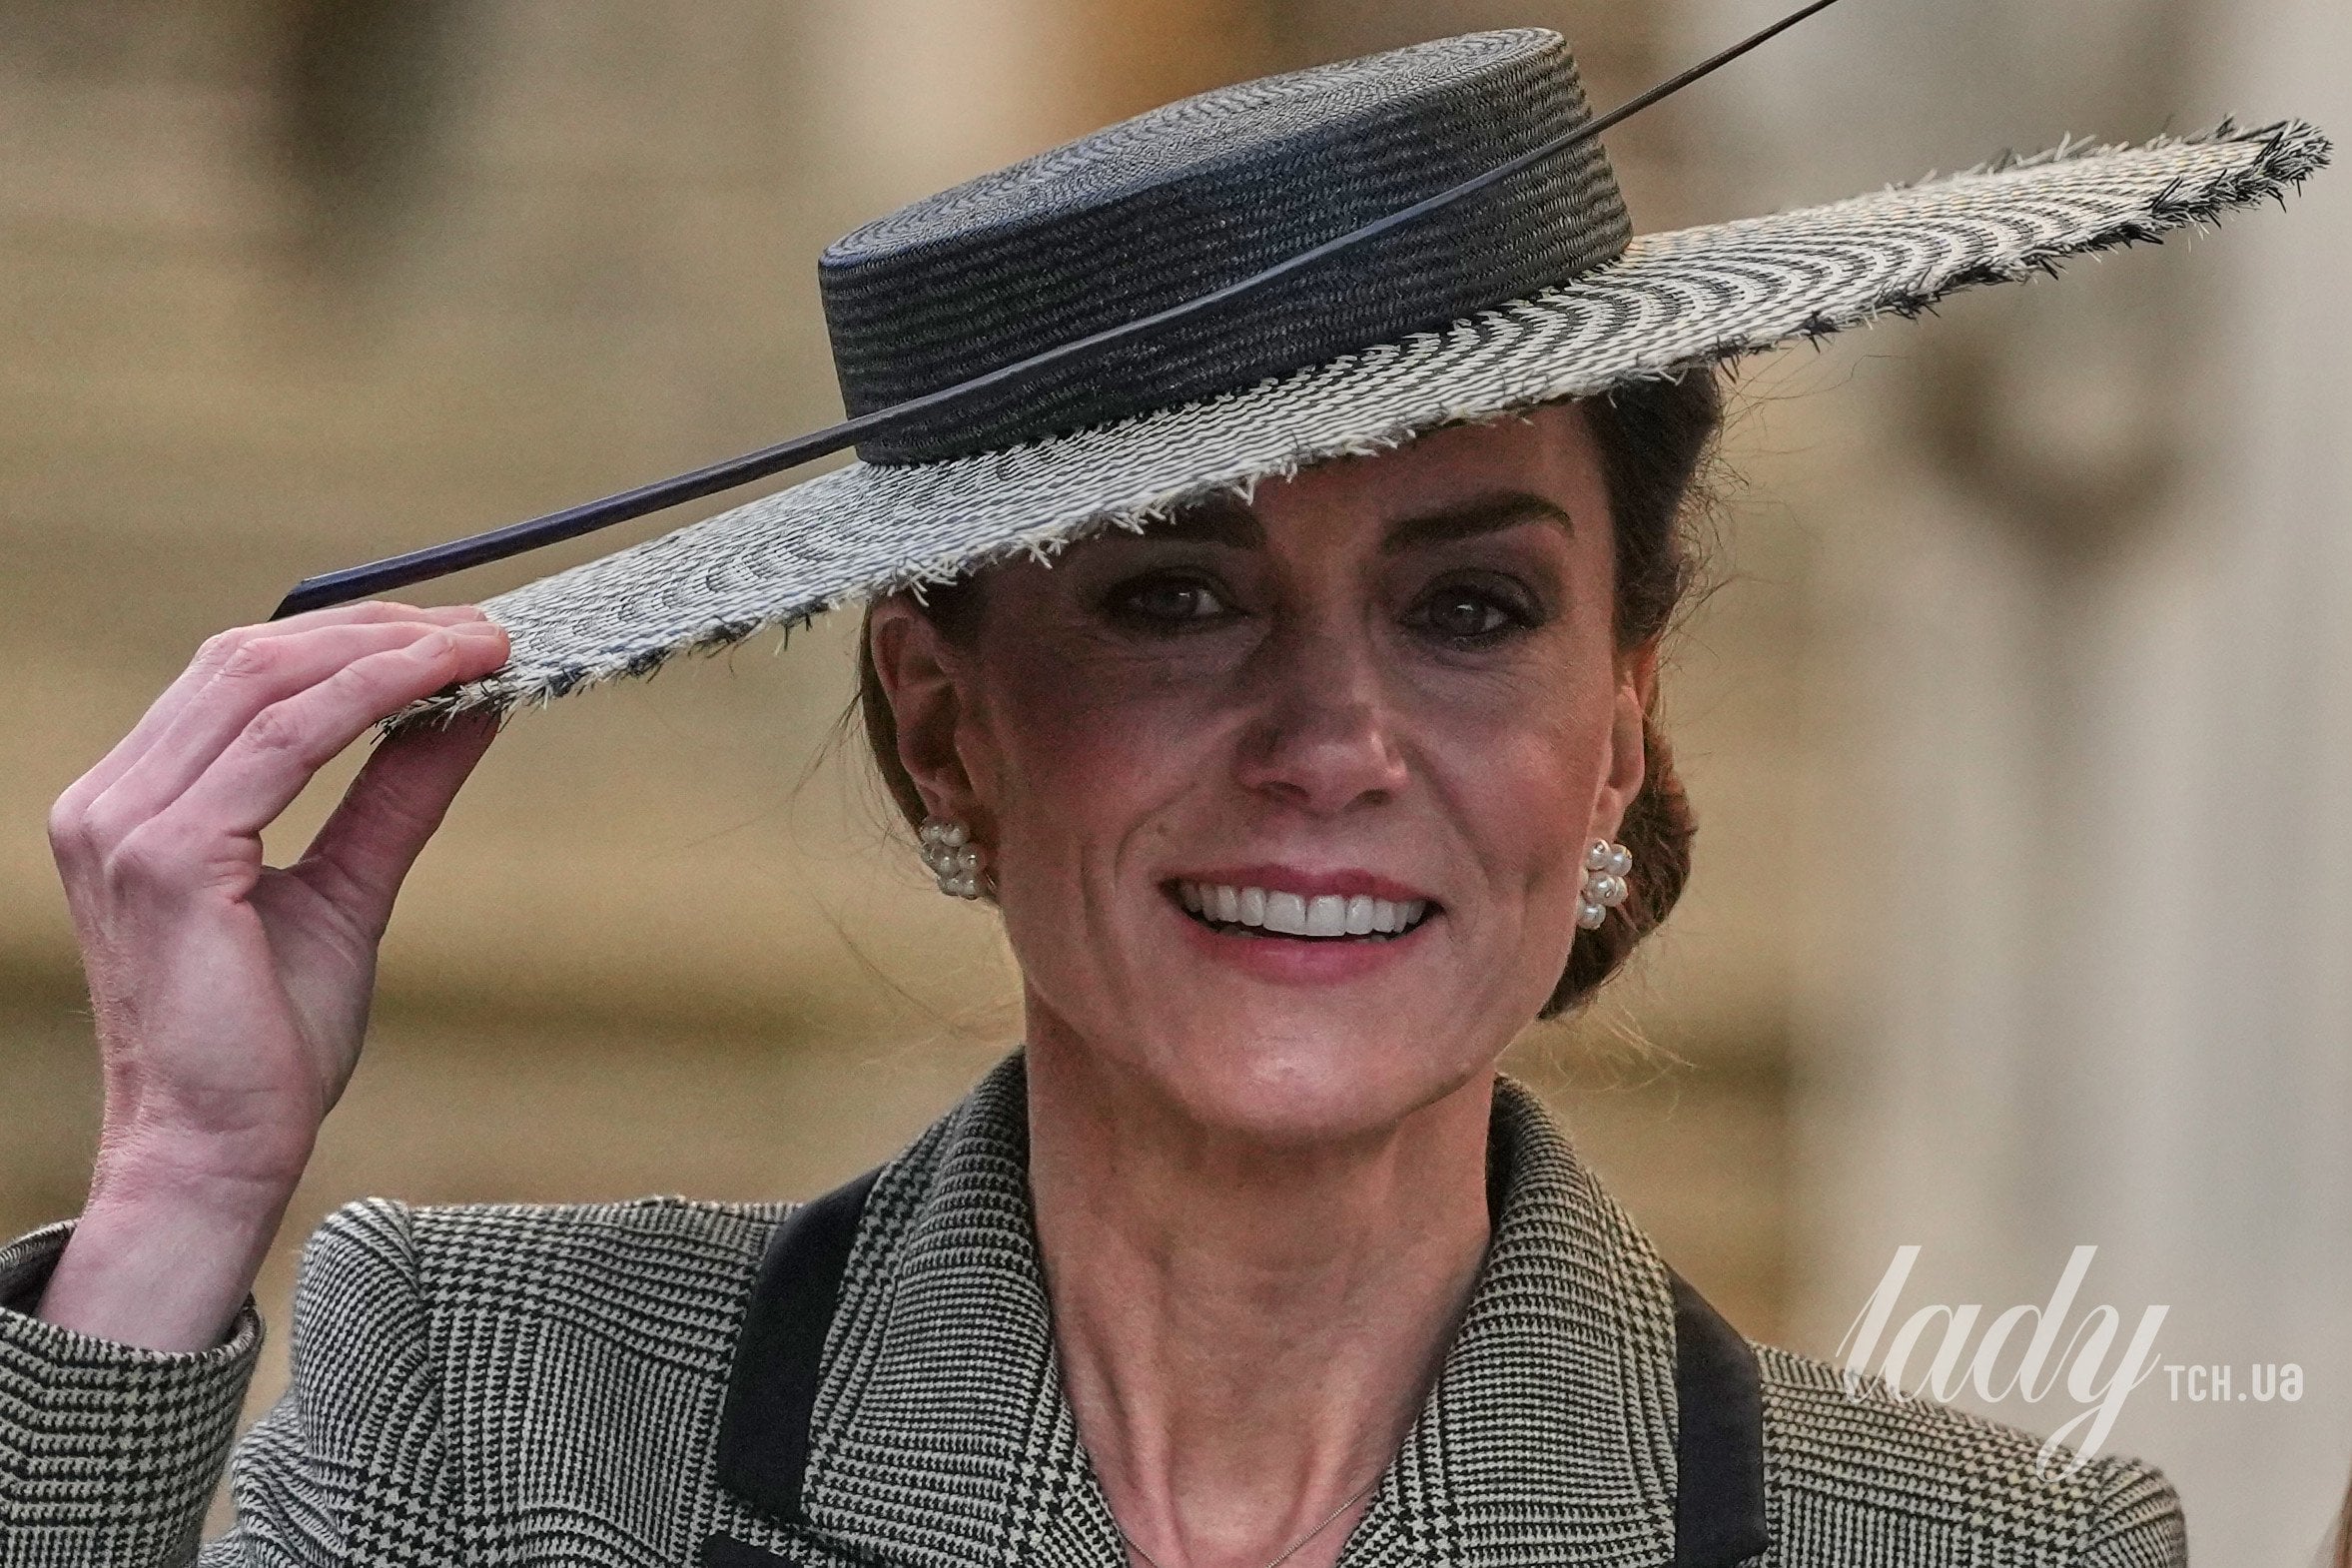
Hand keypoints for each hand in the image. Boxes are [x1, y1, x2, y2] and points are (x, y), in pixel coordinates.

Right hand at [34, 602, 508, 1349]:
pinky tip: (443, 687)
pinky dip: (372, 699)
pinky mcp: (167, 858)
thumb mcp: (348, 890)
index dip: (350, 638)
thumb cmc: (268, 1043)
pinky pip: (285, 741)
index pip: (237, 675)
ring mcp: (126, 824)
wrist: (222, 1151)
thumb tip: (468, 709)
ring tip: (479, 645)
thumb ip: (396, 796)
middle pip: (247, 657)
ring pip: (265, 682)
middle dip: (375, 629)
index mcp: (135, 803)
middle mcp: (111, 800)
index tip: (453, 632)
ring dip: (386, 651)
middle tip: (482, 627)